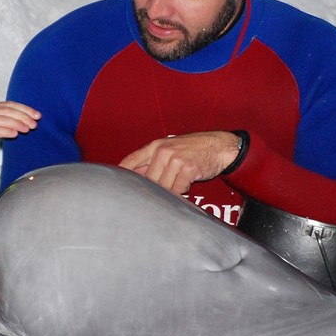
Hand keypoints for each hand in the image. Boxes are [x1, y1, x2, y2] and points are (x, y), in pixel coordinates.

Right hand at [0, 101, 39, 164]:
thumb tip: (13, 126)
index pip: (7, 105)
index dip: (23, 108)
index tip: (35, 114)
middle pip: (7, 110)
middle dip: (24, 114)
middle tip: (36, 121)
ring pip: (2, 118)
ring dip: (18, 122)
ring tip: (29, 128)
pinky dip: (6, 130)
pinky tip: (15, 134)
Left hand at [118, 131, 241, 194]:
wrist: (219, 146)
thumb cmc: (193, 149)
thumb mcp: (169, 149)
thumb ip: (151, 161)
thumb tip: (132, 177)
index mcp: (155, 146)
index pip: (130, 161)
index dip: (121, 174)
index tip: (116, 187)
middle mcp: (163, 151)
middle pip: (148, 181)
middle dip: (155, 188)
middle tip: (165, 187)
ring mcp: (175, 159)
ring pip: (163, 187)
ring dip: (172, 189)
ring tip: (179, 180)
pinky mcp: (188, 168)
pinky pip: (179, 189)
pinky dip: (184, 189)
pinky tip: (189, 180)